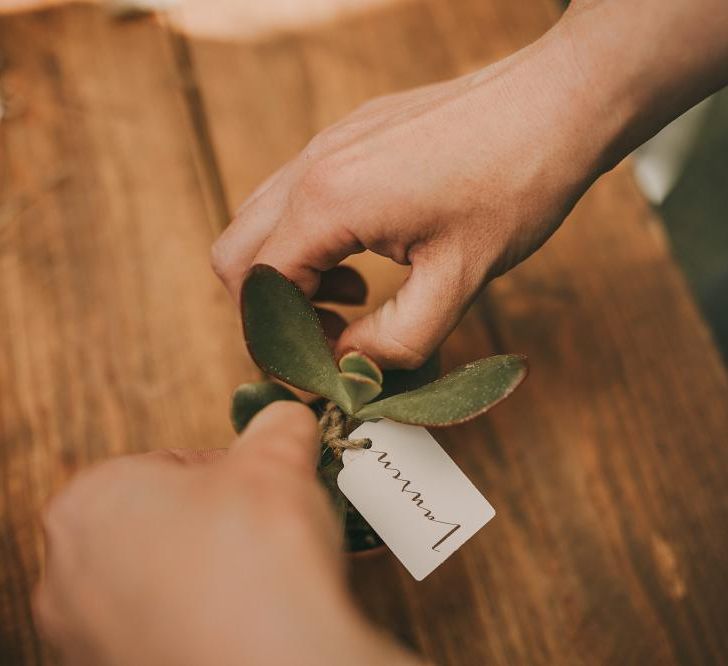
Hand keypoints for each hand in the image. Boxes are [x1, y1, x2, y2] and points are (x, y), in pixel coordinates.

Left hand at [34, 402, 420, 665]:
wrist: (275, 661)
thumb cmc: (255, 556)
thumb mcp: (276, 459)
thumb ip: (277, 425)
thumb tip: (286, 418)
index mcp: (89, 503)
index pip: (167, 467)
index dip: (225, 473)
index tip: (258, 488)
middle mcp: (68, 575)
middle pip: (157, 523)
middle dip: (212, 521)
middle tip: (259, 528)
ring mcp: (87, 637)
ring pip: (158, 582)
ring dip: (207, 573)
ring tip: (258, 576)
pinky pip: (164, 631)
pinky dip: (201, 620)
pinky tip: (244, 617)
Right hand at [211, 23, 601, 369]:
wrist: (555, 103)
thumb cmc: (515, 185)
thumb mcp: (459, 281)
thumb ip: (394, 339)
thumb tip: (351, 363)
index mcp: (327, 202)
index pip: (259, 290)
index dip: (279, 343)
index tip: (317, 371)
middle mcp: (311, 166)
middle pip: (237, 255)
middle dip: (269, 312)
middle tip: (323, 340)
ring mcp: (326, 145)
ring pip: (261, 224)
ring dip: (291, 277)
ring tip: (351, 300)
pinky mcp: (347, 138)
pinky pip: (296, 198)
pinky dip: (312, 243)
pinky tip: (364, 259)